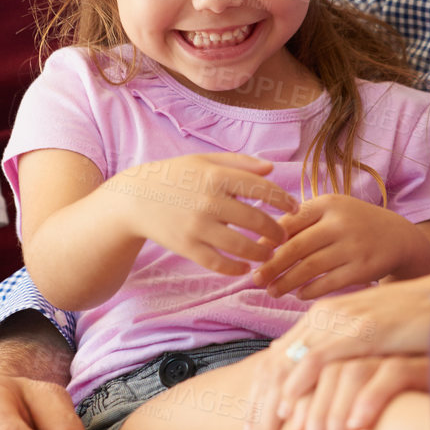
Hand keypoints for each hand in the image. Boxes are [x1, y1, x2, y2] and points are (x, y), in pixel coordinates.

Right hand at [105, 152, 296, 274]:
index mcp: (217, 176)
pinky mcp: (187, 247)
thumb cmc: (175, 176)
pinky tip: (245, 266)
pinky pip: (219, 263)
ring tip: (269, 253)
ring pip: (242, 246)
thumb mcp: (204, 161)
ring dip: (262, 253)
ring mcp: (198, 227)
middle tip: (284, 236)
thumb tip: (272, 168)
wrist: (134, 198)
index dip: (284, 200)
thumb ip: (239, 163)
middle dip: (277, 231)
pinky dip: (236, 268)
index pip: (262, 189)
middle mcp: (209, 201)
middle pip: (256, 220)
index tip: (295, 208)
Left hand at [242, 270, 429, 429]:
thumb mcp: (365, 344)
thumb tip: (309, 391)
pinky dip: (309, 389)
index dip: (258, 405)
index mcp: (319, 320)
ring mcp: (342, 321)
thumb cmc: (410, 329)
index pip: (274, 364)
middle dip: (261, 417)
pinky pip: (325, 360)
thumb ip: (337, 359)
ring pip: (293, 370)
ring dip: (280, 415)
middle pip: (275, 369)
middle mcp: (323, 318)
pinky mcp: (366, 328)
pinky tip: (298, 417)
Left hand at [252, 194, 429, 298]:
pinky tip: (299, 295)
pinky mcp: (363, 268)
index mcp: (328, 203)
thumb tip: (261, 243)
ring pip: (309, 268)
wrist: (398, 237)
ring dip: (286, 282)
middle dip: (271, 265)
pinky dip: (310, 291)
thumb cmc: (354, 224)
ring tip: (272, 291)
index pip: (289, 222)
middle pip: (296, 247)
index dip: (268, 241)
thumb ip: (302, 222)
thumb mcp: (332, 212)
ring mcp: (353, 246)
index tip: (253, 255)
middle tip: (255, 279)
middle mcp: (340, 223)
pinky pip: (328, 283)